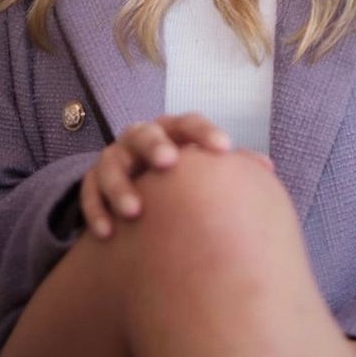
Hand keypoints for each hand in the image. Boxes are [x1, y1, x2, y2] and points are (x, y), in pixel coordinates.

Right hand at [77, 112, 269, 239]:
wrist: (141, 189)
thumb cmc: (182, 180)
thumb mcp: (200, 168)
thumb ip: (230, 167)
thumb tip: (267, 169)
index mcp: (171, 132)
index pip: (187, 122)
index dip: (204, 132)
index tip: (224, 148)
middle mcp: (140, 140)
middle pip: (143, 134)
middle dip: (155, 146)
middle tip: (169, 163)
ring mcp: (115, 159)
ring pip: (110, 165)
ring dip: (120, 186)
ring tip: (135, 211)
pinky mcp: (92, 183)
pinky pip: (88, 193)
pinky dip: (96, 211)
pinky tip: (108, 234)